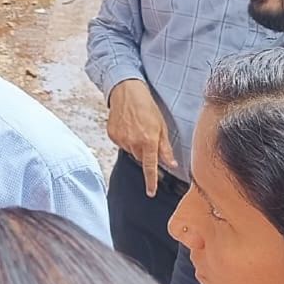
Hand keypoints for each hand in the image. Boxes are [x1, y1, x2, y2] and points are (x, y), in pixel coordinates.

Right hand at [107, 79, 176, 196]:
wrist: (126, 92)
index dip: (151, 181)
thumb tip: (171, 164)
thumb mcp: (161, 126)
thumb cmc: (146, 106)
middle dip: (146, 152)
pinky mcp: (112, 135)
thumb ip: (165, 148)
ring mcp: (121, 139)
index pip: (150, 167)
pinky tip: (128, 126)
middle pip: (141, 158)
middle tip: (147, 137)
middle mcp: (133, 142)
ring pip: (131, 151)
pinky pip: (121, 144)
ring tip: (137, 127)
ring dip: (136, 145)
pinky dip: (126, 139)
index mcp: (148, 141)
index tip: (150, 192)